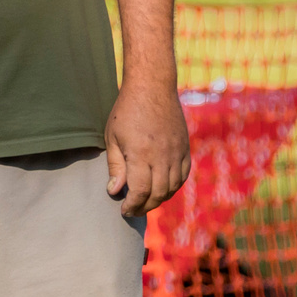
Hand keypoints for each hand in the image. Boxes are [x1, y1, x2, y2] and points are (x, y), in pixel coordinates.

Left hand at [103, 77, 190, 217]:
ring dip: (159, 199)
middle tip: (133, 210)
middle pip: (158, 194)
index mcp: (141, 153)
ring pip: (172, 187)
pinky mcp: (184, 147)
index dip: (132, 205)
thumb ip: (115, 166)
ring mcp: (176, 152)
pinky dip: (173, 186)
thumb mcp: (113, 137)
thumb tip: (114, 191)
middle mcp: (162, 155)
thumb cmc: (127, 110)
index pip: (140, 191)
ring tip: (146, 201)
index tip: (124, 210)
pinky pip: (183, 175)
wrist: (152, 86)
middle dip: (145, 207)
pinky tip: (162, 188)